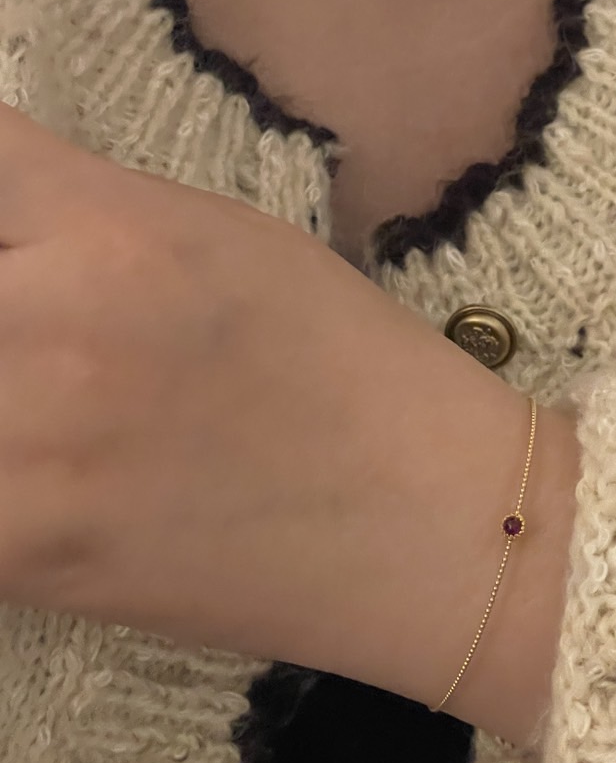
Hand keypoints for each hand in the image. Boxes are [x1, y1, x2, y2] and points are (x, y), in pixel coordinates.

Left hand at [0, 104, 579, 741]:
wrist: (426, 527)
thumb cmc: (345, 366)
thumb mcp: (219, 239)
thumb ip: (82, 208)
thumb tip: (3, 211)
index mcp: (114, 231)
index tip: (17, 227)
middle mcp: (49, 328)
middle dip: (3, 290)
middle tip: (42, 317)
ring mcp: (20, 454)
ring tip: (43, 400)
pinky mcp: (18, 553)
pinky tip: (44, 468)